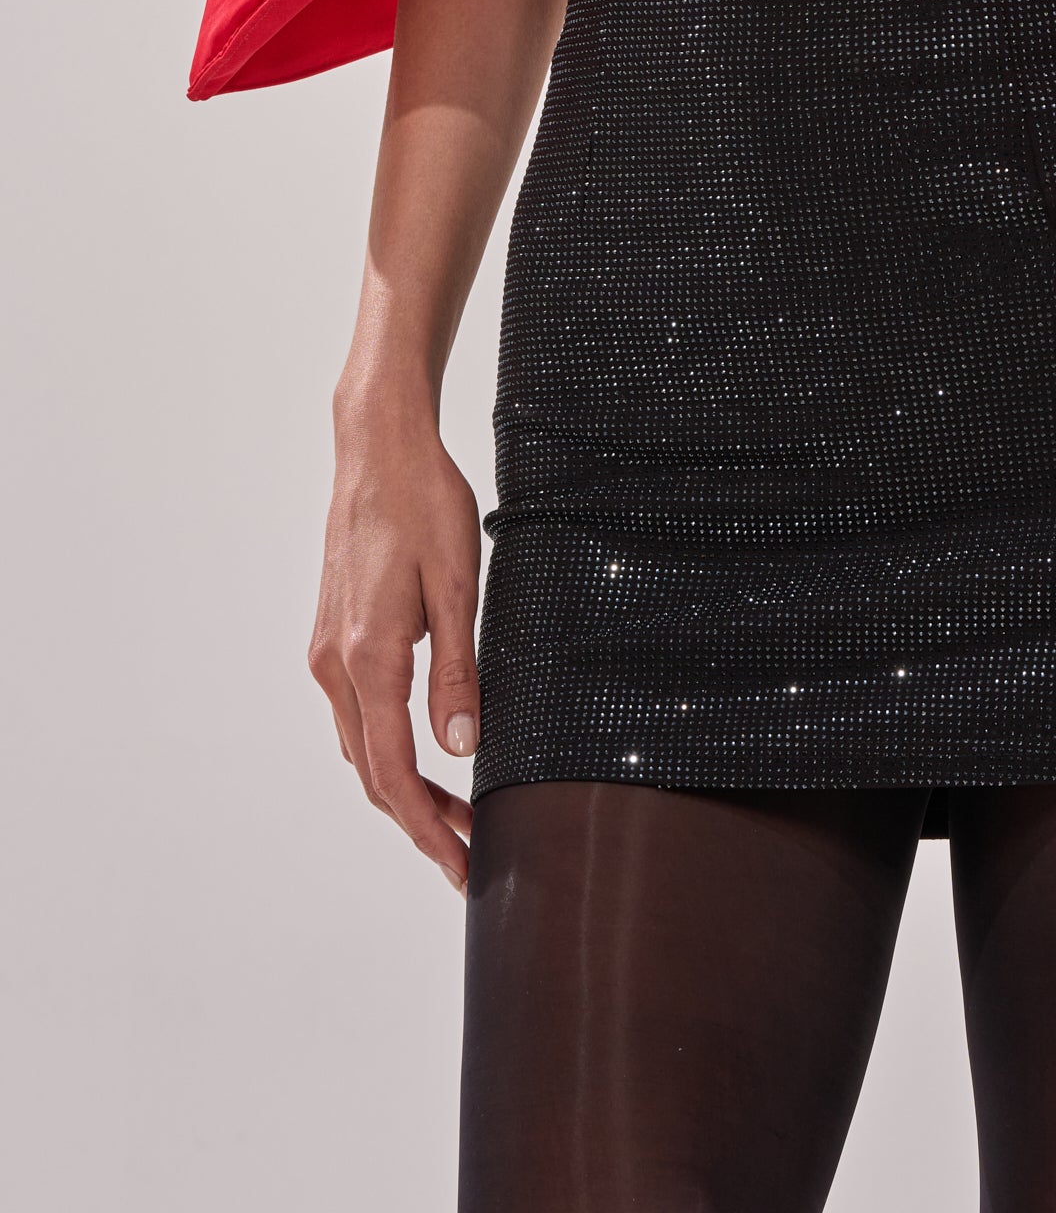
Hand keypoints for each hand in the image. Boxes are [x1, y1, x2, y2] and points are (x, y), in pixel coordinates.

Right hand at [307, 388, 483, 892]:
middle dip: (420, 821)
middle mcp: (335, 664)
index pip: (393, 773)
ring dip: (404, 787)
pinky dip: (387, 749)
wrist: (377, 447)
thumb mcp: (458, 584)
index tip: (459, 867)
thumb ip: (458, 668)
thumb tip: (459, 747)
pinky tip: (423, 750)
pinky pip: (356, 713)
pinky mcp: (332, 635)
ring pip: (361, 746)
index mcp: (368, 658)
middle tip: (471, 853)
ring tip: (459, 811)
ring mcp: (327, 651)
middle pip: (373, 772)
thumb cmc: (424, 503)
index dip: (426, 830)